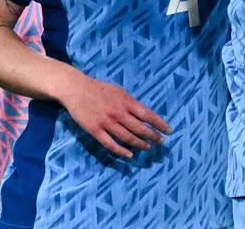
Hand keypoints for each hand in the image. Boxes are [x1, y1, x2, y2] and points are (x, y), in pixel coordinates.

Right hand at [56, 70, 170, 157]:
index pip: (148, 115)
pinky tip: (130, 155)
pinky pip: (110, 144)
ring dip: (140, 144)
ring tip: (148, 148)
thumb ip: (130, 103)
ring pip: (127, 137)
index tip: (169, 130)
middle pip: (140, 128)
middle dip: (153, 136)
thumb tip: (144, 114)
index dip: (160, 124)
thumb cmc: (99, 88)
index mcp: (126, 101)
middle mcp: (118, 112)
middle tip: (161, 142)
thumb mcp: (118, 91)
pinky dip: (121, 151)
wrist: (76, 88)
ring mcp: (106, 122)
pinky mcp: (95, 130)